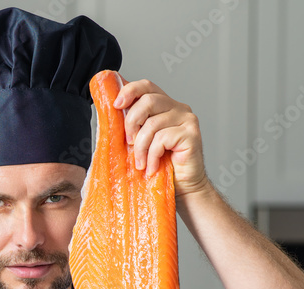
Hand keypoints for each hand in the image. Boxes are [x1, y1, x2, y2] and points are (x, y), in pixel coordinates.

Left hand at [114, 78, 211, 197]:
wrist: (183, 188)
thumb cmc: (162, 166)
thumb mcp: (142, 141)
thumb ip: (133, 125)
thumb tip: (112, 113)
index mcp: (165, 106)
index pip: (147, 86)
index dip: (130, 91)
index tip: (116, 105)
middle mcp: (179, 108)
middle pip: (148, 100)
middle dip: (131, 122)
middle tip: (129, 143)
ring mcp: (188, 120)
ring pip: (153, 123)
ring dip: (141, 147)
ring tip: (141, 164)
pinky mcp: (191, 134)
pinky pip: (162, 138)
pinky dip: (152, 156)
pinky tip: (153, 167)